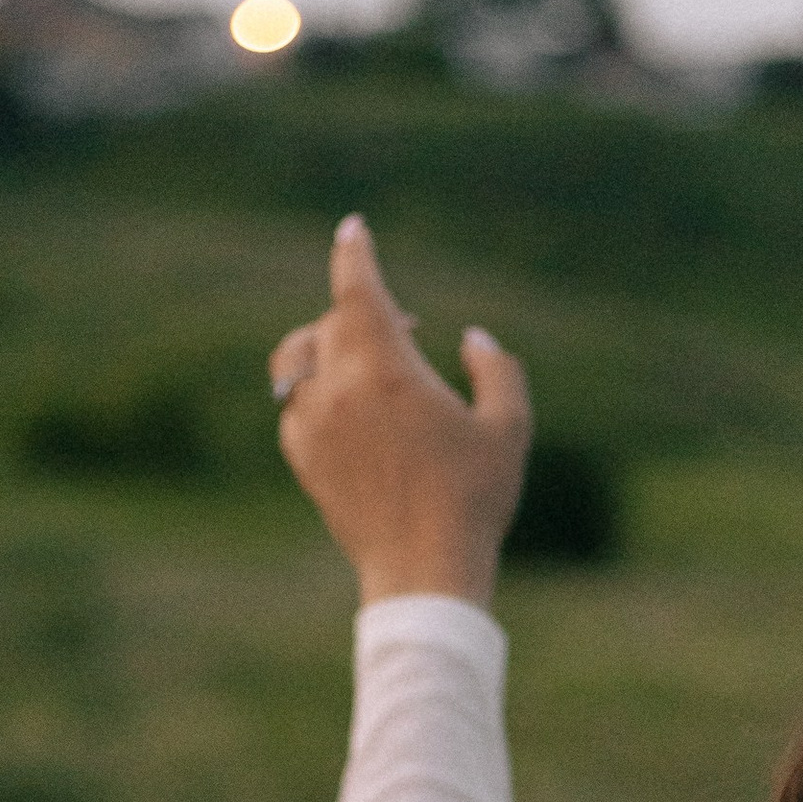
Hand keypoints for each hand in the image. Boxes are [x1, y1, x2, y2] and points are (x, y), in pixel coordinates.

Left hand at [270, 215, 531, 608]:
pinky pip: (295, 404)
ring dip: (328, 344)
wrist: (420, 572)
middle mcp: (338, 389)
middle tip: (407, 329)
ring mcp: (312, 425)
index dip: (354, 253)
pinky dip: (317, 390)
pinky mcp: (302, 458)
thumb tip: (473, 337)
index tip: (352, 228)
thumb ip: (496, 369)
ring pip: (300, 359)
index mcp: (386, 370)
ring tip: (365, 360)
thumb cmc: (472, 500)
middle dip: (362, 312)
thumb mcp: (506, 428)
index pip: (357, 290)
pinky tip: (349, 408)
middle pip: (331, 323)